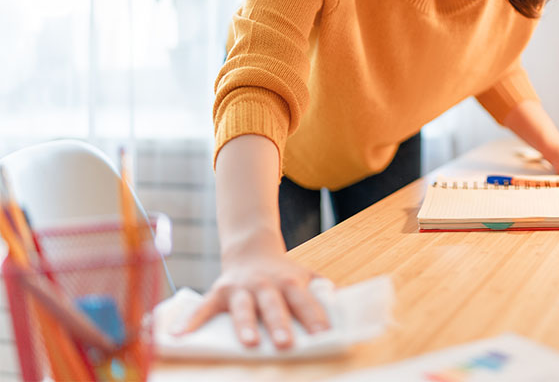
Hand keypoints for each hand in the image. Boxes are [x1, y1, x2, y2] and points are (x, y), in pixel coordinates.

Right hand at [172, 240, 328, 349]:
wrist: (252, 251)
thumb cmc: (283, 275)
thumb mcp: (306, 276)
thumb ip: (323, 290)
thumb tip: (344, 305)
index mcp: (290, 281)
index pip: (305, 301)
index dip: (315, 317)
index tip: (324, 335)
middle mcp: (265, 283)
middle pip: (273, 304)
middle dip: (280, 323)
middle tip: (286, 343)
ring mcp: (240, 287)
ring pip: (243, 307)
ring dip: (245, 325)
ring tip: (249, 344)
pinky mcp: (218, 291)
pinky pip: (204, 307)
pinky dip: (190, 321)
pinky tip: (178, 336)